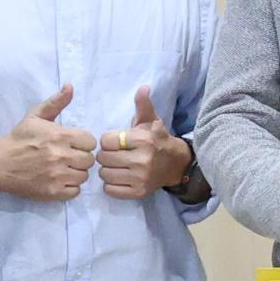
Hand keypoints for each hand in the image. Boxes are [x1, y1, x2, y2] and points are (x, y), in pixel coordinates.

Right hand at [0, 86, 98, 199]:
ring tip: (63, 168)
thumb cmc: (19, 139)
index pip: (90, 141)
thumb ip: (56, 102)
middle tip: (68, 157)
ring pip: (84, 176)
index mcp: (60, 136)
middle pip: (89, 160)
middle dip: (80, 158)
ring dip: (76, 172)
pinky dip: (70, 187)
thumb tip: (70, 86)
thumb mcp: (36, 116)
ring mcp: (57, 176)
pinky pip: (75, 191)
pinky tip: (59, 180)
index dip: (83, 142)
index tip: (73, 144)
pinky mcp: (53, 192)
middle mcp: (61, 156)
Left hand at [94, 85, 186, 199]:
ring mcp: (140, 178)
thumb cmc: (158, 140)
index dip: (108, 141)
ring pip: (105, 174)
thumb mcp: (151, 121)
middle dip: (106, 155)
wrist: (176, 164)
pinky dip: (111, 185)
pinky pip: (110, 190)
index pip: (106, 141)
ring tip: (116, 166)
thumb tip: (143, 88)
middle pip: (103, 158)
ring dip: (107, 170)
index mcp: (142, 140)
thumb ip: (143, 105)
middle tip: (115, 154)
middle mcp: (141, 160)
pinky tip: (120, 177)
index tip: (116, 142)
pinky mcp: (138, 192)